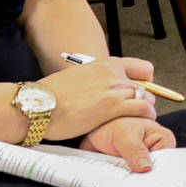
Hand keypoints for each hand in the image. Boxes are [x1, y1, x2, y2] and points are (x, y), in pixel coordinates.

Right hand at [38, 55, 154, 141]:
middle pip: (145, 85)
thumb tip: (102, 88)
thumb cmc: (51, 95)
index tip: (141, 90)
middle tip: (137, 109)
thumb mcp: (79, 77)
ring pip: (147, 97)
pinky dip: (147, 115)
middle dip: (145, 98)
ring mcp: (114, 89)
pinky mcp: (113, 107)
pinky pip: (143, 109)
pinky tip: (140, 121)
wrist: (38, 105)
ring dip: (146, 108)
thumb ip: (97, 80)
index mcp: (105, 64)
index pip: (141, 67)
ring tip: (138, 118)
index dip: (144, 80)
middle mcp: (113, 73)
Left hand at [80, 113, 175, 173]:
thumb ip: (135, 149)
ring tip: (124, 181)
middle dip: (145, 177)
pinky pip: (133, 179)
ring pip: (144, 177)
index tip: (148, 177)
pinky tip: (120, 183)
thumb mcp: (123, 135)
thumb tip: (146, 167)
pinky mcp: (133, 169)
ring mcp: (144, 161)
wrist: (92, 133)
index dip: (159, 169)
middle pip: (157, 170)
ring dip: (134, 180)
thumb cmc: (110, 125)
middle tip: (134, 180)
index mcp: (162, 138)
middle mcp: (155, 150)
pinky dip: (126, 182)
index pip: (167, 159)